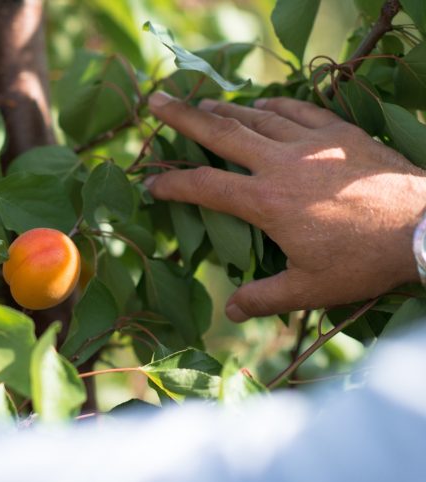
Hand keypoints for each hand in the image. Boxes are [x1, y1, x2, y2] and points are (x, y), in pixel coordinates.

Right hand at [145, 92, 425, 321]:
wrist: (423, 227)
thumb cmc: (362, 261)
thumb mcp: (309, 288)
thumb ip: (264, 297)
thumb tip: (231, 311)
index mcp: (265, 202)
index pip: (204, 186)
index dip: (173, 184)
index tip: (152, 185)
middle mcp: (280, 163)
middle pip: (220, 132)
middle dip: (183, 117)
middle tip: (156, 101)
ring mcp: (310, 143)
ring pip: (256, 116)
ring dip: (225, 109)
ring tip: (202, 103)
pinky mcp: (338, 133)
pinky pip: (297, 109)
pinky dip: (275, 104)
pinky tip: (263, 102)